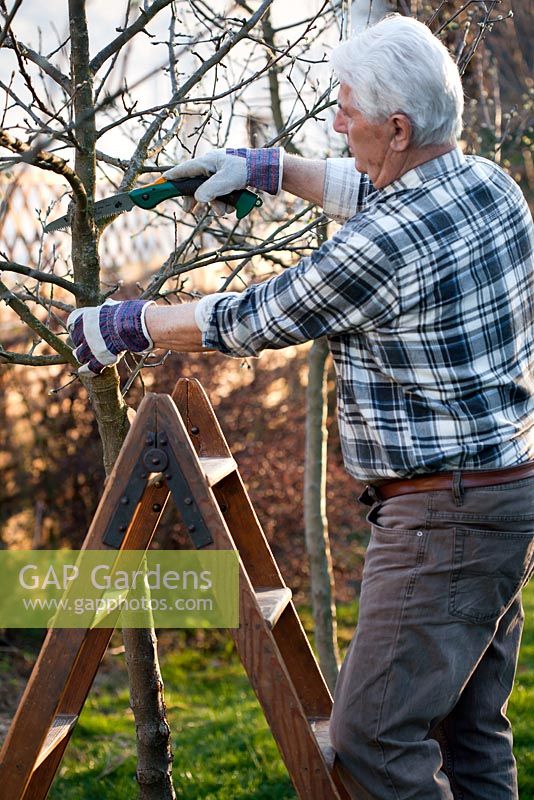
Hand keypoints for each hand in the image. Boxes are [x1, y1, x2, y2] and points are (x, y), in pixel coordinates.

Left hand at [67, 299, 153, 374]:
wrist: (129, 325)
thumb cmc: (124, 314)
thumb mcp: (112, 307)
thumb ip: (107, 308)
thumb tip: (109, 303)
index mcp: (85, 317)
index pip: (71, 324)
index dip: (74, 328)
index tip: (76, 330)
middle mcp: (84, 332)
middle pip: (75, 341)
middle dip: (79, 344)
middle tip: (82, 347)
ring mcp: (90, 347)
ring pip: (80, 355)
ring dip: (83, 357)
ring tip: (84, 359)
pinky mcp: (99, 359)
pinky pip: (90, 367)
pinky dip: (87, 370)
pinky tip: (83, 371)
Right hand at [163, 147, 282, 212]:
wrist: (267, 170)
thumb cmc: (246, 169)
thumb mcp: (226, 181)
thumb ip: (209, 191)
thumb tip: (197, 199)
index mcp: (207, 162)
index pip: (183, 170)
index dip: (171, 178)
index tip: (160, 184)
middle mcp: (212, 167)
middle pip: (195, 185)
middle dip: (195, 200)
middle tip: (189, 211)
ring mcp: (220, 175)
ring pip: (209, 194)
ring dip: (215, 205)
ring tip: (223, 210)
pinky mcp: (229, 182)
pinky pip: (221, 196)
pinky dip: (225, 203)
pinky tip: (232, 207)